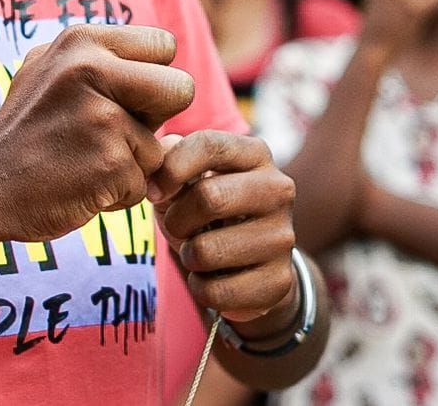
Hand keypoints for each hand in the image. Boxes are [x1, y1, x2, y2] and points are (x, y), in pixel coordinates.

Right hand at [0, 24, 194, 242]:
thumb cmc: (22, 132)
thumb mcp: (48, 72)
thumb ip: (103, 63)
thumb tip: (173, 81)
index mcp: (80, 42)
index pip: (164, 45)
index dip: (152, 78)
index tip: (122, 98)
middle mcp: (92, 70)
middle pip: (181, 88)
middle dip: (157, 118)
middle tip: (114, 133)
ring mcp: (102, 117)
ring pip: (160, 145)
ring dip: (132, 164)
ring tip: (82, 161)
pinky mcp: (110, 163)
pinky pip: (143, 182)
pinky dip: (118, 193)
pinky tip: (80, 185)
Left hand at [154, 131, 297, 323]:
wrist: (250, 261)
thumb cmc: (207, 209)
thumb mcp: (186, 177)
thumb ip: (169, 157)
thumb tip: (157, 165)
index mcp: (255, 154)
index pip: (209, 145)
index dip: (170, 169)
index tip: (153, 191)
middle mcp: (278, 190)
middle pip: (209, 198)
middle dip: (177, 219)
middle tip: (176, 226)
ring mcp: (284, 236)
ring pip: (208, 251)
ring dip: (187, 256)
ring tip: (196, 252)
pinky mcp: (280, 280)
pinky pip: (218, 292)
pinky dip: (200, 288)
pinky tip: (211, 278)